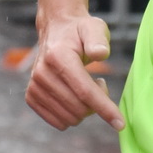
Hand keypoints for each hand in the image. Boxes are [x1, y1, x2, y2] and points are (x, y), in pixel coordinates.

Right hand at [26, 14, 122, 130]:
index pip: (85, 91)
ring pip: (69, 118)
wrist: (56, 29)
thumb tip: (100, 53)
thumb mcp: (94, 28)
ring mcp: (34, 86)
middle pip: (78, 108)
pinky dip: (71, 114)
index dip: (105, 109)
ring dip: (84, 109)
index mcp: (58, 56)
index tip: (120, 124)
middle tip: (99, 83)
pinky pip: (58, 122)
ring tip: (86, 86)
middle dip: (97, 104)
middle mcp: (42, 73)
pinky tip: (74, 95)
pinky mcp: (31, 97)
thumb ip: (99, 40)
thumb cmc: (79, 31)